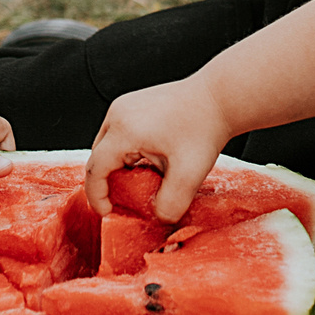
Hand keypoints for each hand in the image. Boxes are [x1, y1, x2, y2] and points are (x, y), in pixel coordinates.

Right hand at [85, 78, 230, 221]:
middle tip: (129, 200)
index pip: (95, 169)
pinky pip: (120, 134)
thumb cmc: (205, 127)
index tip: (108, 212)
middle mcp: (119, 113)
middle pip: (99, 156)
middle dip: (109, 182)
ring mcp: (125, 105)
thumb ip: (171, 204)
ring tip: (147, 178)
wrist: (219, 97)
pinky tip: (153, 159)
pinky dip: (129, 152)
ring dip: (121, 166)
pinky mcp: (134, 103)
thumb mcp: (189, 175)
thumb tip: (158, 216)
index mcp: (125, 130)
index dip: (97, 195)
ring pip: (109, 145)